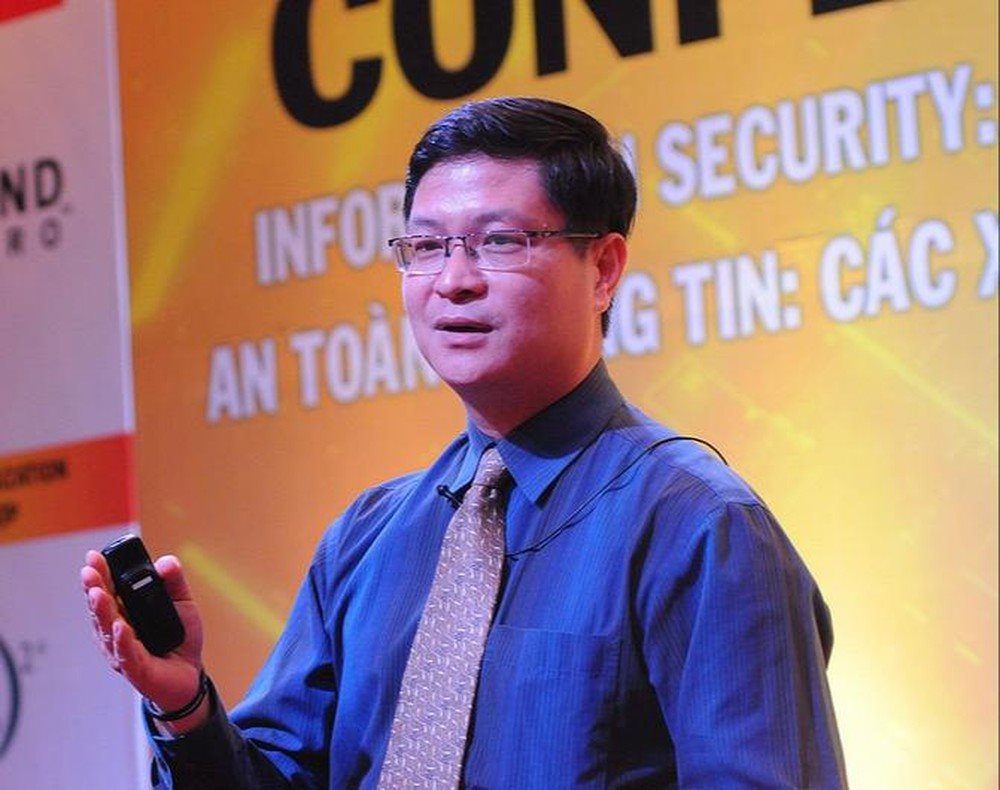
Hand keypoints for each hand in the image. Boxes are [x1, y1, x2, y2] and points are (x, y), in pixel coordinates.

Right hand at [81, 550, 207, 728]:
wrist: (191, 674)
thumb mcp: (183, 603)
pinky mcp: (136, 669)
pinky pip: (127, 653)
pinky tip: (120, 627)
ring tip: (98, 593)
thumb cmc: (179, 638)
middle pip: (102, 608)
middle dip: (94, 588)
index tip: (93, 556)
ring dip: (102, 611)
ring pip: (108, 630)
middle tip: (89, 571)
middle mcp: (116, 631)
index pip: (107, 590)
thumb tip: (166, 562)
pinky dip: (123, 640)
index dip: (100, 574)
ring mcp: (122, 650)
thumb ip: (174, 581)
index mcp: (123, 612)